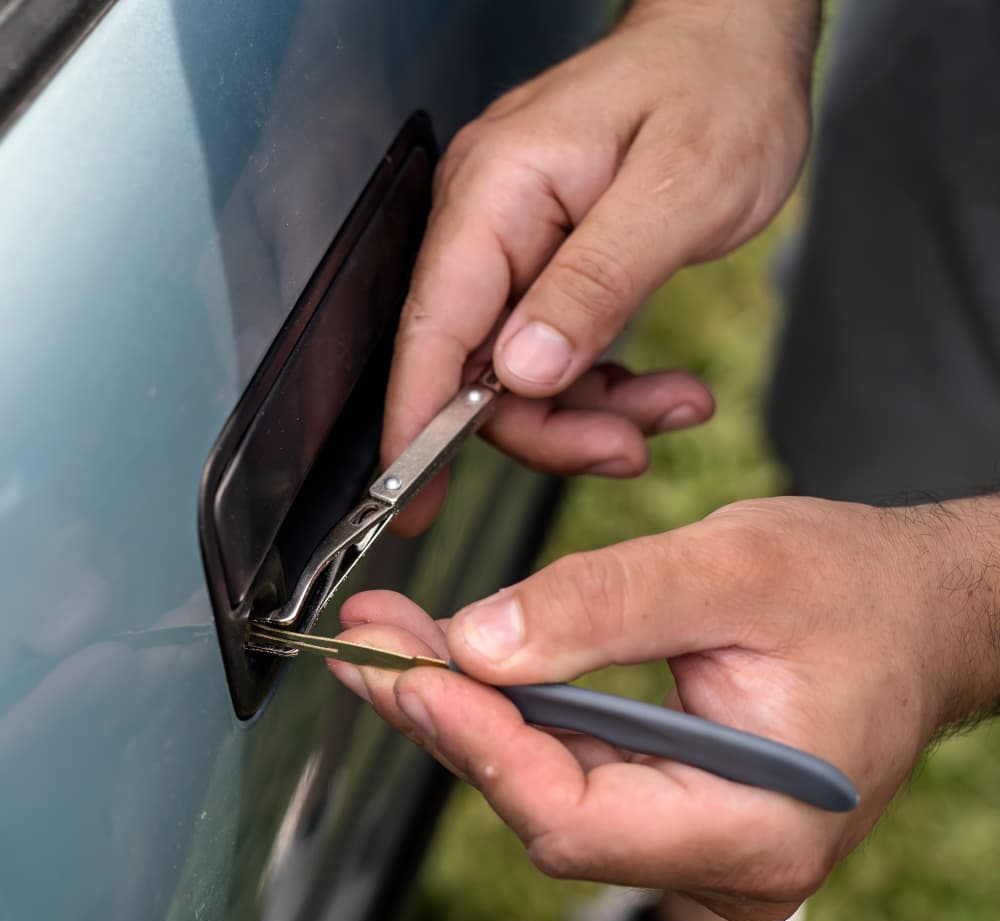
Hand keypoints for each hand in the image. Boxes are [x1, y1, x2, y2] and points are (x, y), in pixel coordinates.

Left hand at [328, 496, 999, 920]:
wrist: (918, 611)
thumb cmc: (857, 591)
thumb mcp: (735, 569)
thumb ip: (607, 604)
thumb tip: (479, 641)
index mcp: (756, 825)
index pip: (576, 814)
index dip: (480, 746)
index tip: (407, 672)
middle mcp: (720, 856)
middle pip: (545, 806)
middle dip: (449, 720)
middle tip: (370, 644)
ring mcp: (695, 836)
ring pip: (548, 786)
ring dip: (466, 710)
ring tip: (393, 642)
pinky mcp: (675, 800)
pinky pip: (574, 765)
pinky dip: (511, 709)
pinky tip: (459, 662)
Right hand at [383, 0, 819, 533]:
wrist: (738, 44)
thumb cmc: (718, 87)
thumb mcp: (678, 191)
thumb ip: (597, 282)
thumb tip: (521, 370)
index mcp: (499, 191)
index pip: (433, 327)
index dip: (416, 422)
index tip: (408, 497)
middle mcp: (490, 222)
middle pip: (476, 369)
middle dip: (550, 426)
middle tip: (625, 448)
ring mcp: (517, 248)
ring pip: (519, 376)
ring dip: (591, 412)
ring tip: (668, 408)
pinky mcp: (548, 269)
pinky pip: (555, 355)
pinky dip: (606, 388)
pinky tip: (659, 390)